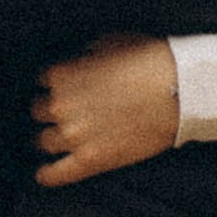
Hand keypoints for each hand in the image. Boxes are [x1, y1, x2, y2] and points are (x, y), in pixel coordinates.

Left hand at [33, 41, 180, 185]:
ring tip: (56, 139)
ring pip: (42, 141)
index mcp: (63, 74)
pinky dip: (47, 175)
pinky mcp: (90, 160)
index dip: (53, 82)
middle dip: (48, 110)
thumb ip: (85, 54)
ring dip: (48, 138)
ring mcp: (74, 135)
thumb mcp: (111, 42)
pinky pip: (56, 174)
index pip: (41, 79)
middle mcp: (61, 105)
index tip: (64, 86)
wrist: (179, 91)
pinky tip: (43, 174)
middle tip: (65, 111)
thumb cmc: (149, 61)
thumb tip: (80, 60)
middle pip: (37, 111)